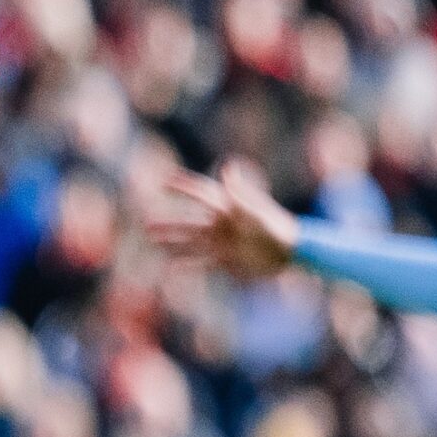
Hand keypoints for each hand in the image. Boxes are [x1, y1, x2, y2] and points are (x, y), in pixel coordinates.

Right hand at [148, 159, 299, 278]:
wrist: (291, 252)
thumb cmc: (276, 228)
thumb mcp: (255, 210)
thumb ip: (239, 192)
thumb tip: (227, 167)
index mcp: (227, 209)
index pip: (201, 194)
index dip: (184, 187)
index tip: (164, 181)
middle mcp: (221, 225)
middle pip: (188, 222)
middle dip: (168, 221)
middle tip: (145, 221)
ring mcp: (222, 243)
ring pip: (190, 242)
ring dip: (171, 242)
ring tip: (152, 241)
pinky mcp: (226, 259)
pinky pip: (202, 262)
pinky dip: (186, 266)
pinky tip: (171, 269)